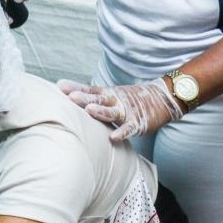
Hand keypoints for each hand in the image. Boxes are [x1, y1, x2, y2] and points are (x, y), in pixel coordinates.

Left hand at [57, 78, 183, 140]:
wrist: (163, 98)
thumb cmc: (133, 99)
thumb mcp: (113, 96)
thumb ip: (97, 100)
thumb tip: (73, 101)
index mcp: (109, 93)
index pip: (89, 89)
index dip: (75, 87)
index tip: (59, 85)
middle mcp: (116, 100)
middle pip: (97, 97)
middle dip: (84, 97)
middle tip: (70, 96)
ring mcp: (127, 110)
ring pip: (112, 111)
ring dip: (100, 111)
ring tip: (88, 110)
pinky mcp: (139, 122)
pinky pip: (129, 128)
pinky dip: (122, 132)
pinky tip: (113, 137)